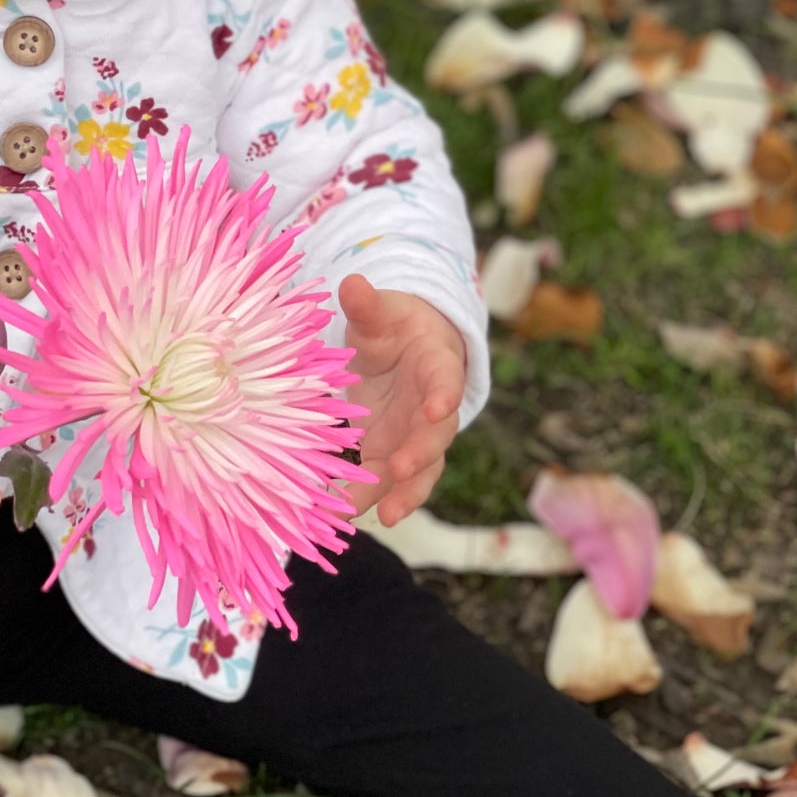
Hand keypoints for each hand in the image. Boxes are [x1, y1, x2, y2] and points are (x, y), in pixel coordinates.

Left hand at [337, 275, 465, 527]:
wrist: (406, 351)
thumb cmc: (395, 328)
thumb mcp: (381, 314)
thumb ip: (367, 305)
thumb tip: (351, 282)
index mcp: (437, 365)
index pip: (445, 380)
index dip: (442, 394)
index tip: (435, 407)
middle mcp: (433, 408)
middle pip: (435, 435)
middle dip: (420, 453)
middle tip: (401, 468)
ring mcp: (417, 436)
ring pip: (421, 469)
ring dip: (405, 492)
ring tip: (387, 514)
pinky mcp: (397, 455)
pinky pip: (393, 482)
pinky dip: (378, 498)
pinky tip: (353, 513)